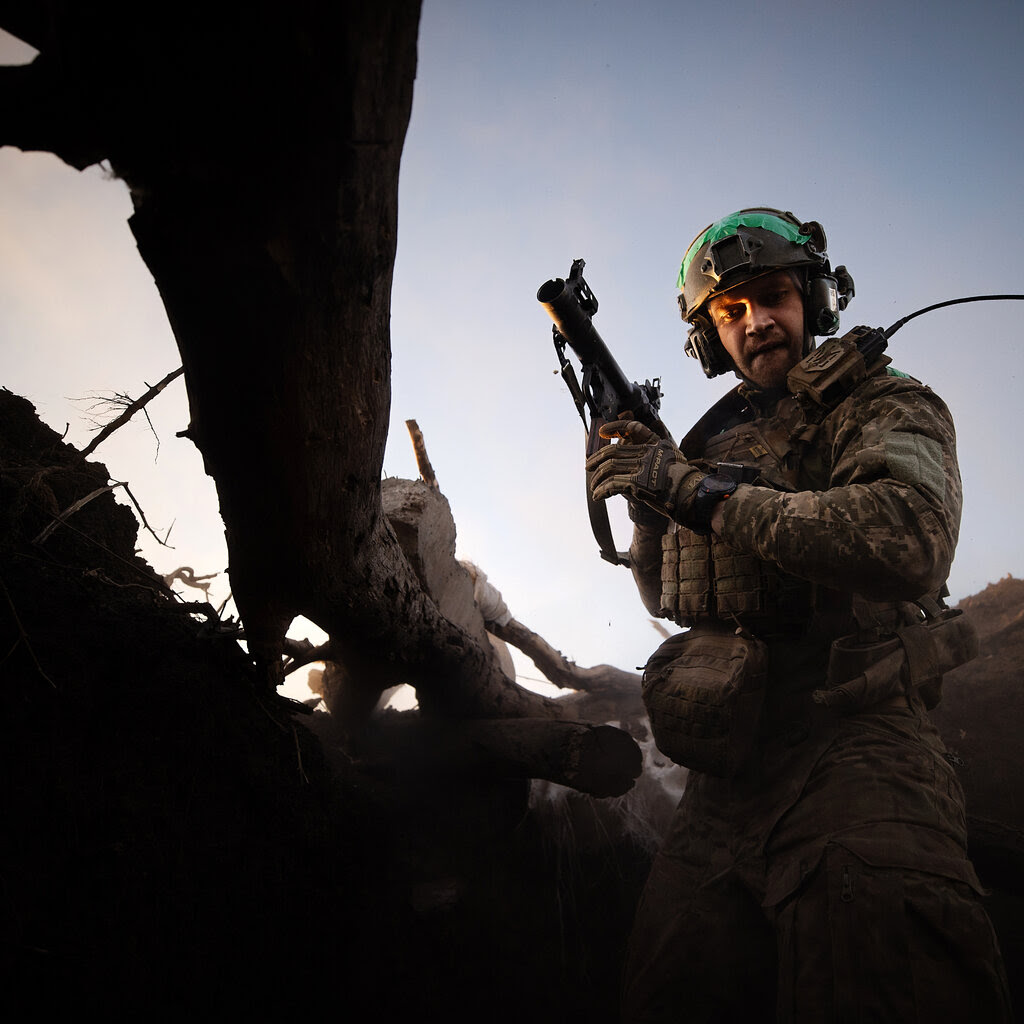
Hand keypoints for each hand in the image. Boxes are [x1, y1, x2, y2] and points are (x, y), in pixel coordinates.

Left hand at [586, 420, 703, 522]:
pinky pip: (613, 484)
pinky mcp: (638, 483)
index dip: (615, 427)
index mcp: (656, 445)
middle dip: (597, 459)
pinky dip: (602, 490)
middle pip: (614, 452)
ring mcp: (642, 467)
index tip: (603, 432)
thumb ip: (659, 456)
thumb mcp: (674, 462)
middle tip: (588, 466)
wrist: (694, 495)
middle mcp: (647, 453)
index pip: (632, 428)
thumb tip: (648, 454)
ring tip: (593, 487)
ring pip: (610, 468)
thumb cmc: (686, 482)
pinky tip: (598, 496)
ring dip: (598, 478)